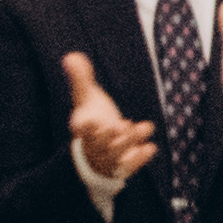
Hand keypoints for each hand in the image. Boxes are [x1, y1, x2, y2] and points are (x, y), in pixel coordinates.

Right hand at [61, 50, 161, 188]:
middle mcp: (94, 145)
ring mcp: (108, 158)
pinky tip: (151, 147)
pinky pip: (129, 166)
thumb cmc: (92, 117)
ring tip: (147, 126)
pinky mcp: (122, 165)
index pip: (81, 130)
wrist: (98, 145)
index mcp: (82, 128)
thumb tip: (71, 56)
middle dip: (109, 137)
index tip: (89, 122)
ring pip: (116, 155)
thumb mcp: (86, 96)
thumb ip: (80, 77)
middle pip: (100, 145)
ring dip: (130, 142)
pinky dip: (139, 159)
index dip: (84, 128)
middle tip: (122, 124)